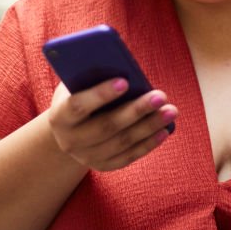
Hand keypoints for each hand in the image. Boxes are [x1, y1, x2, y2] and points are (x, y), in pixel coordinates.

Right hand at [47, 79, 177, 171]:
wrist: (68, 129)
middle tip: (161, 95)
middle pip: (106, 126)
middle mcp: (70, 141)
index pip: (78, 105)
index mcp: (59, 116)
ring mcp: (86, 157)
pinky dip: (148, 143)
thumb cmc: (77, 93)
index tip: (125, 81)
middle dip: (136, 110)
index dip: (100, 94)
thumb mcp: (77, 82)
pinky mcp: (103, 165)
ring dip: (149, 126)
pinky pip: (129, 156)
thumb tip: (123, 64)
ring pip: (122, 142)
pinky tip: (165, 130)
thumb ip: (92, 75)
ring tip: (171, 110)